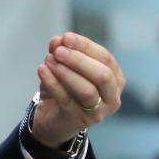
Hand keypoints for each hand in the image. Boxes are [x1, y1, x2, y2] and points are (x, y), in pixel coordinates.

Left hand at [31, 32, 124, 146]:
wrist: (53, 120)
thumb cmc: (65, 90)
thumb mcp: (63, 67)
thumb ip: (62, 52)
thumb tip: (58, 40)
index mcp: (115, 80)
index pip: (106, 59)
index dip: (86, 46)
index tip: (66, 37)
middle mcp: (112, 98)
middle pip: (102, 75)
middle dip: (79, 60)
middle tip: (59, 50)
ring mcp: (98, 113)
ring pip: (86, 90)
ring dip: (66, 72)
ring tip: (49, 60)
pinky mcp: (79, 121)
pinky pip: (66, 100)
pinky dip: (53, 83)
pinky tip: (42, 70)